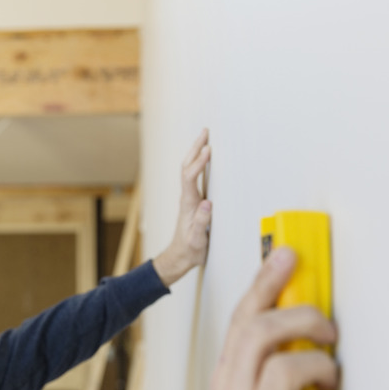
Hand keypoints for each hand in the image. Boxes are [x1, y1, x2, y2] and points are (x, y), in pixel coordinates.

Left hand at [152, 128, 211, 286]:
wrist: (180, 257)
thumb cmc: (190, 250)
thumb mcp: (197, 240)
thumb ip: (202, 223)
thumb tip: (207, 204)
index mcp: (188, 204)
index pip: (190, 177)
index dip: (199, 163)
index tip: (208, 150)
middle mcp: (187, 198)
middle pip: (187, 167)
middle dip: (195, 148)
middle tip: (205, 132)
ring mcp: (189, 198)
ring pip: (189, 170)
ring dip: (195, 152)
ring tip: (205, 138)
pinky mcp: (193, 201)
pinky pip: (194, 176)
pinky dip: (199, 163)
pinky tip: (205, 158)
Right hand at [201, 248, 344, 389]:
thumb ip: (255, 370)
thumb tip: (289, 330)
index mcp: (226, 383)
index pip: (240, 320)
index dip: (264, 282)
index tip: (285, 256)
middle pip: (259, 333)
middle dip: (299, 316)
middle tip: (323, 326)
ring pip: (286, 368)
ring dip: (319, 364)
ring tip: (328, 374)